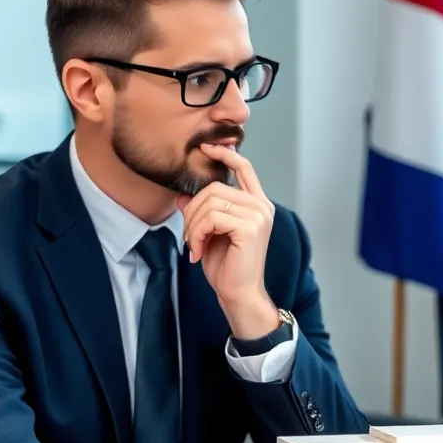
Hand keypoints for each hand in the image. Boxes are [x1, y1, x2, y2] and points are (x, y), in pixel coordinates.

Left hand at [175, 144, 278, 338]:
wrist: (238, 294)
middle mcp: (261, 206)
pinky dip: (197, 234)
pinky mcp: (251, 227)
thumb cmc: (227, 267)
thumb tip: (181, 194)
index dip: (225, 153)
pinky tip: (198, 251)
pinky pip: (212, 217)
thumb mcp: (209, 233)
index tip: (205, 147)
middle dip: (193, 210)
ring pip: (211, 202)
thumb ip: (201, 211)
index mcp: (257, 204)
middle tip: (189, 236)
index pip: (244, 167)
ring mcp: (258, 215)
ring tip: (194, 245)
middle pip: (215, 187)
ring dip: (193, 225)